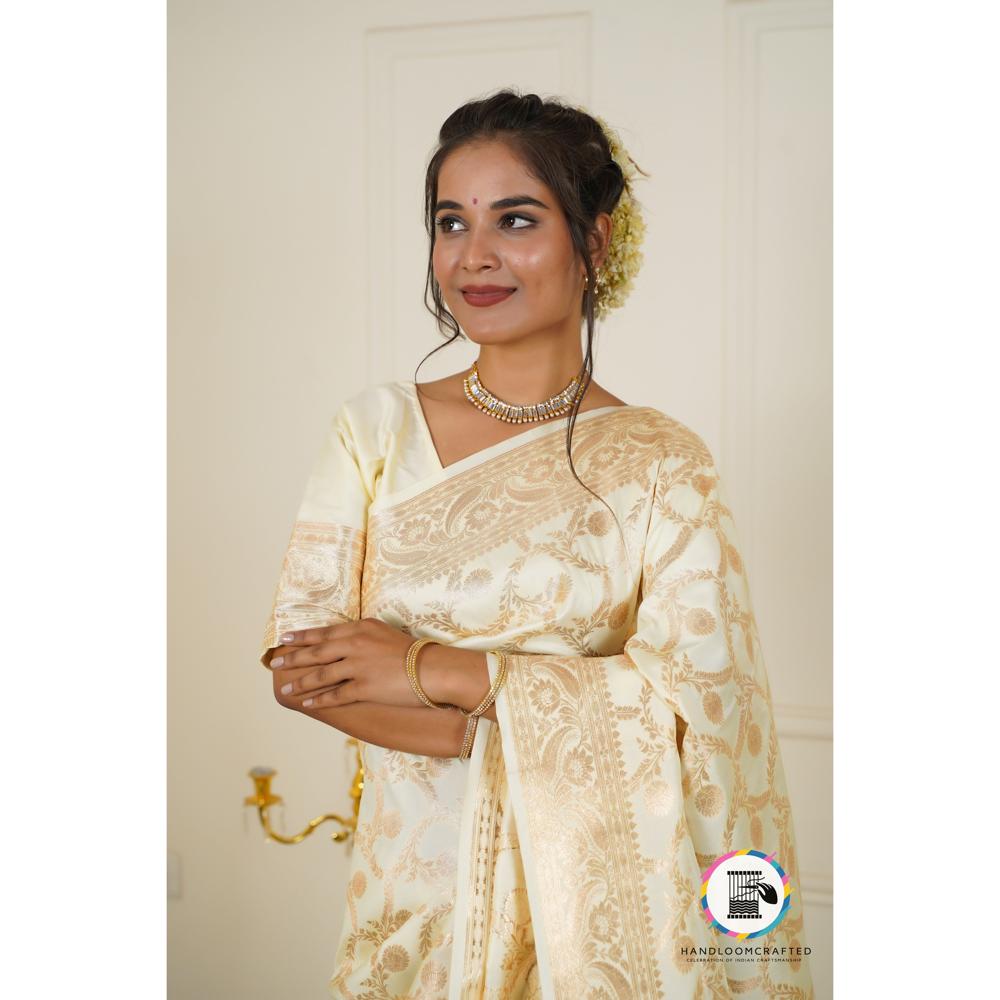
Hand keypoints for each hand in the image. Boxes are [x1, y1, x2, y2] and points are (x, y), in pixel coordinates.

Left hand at [268, 618, 446, 709]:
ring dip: (300, 682)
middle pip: (316, 651)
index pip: (324, 632)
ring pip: (320, 674)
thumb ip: (363, 636)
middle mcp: (355, 644)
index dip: (302, 637)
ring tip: (286, 688)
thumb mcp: (385, 633)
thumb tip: (345, 641)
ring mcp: (358, 666)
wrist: (434, 669)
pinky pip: (335, 695)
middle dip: (293, 658)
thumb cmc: (415, 652)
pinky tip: (308, 704)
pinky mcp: (363, 687)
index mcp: (361, 628)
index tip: (284, 640)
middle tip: (274, 663)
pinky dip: (319, 700)